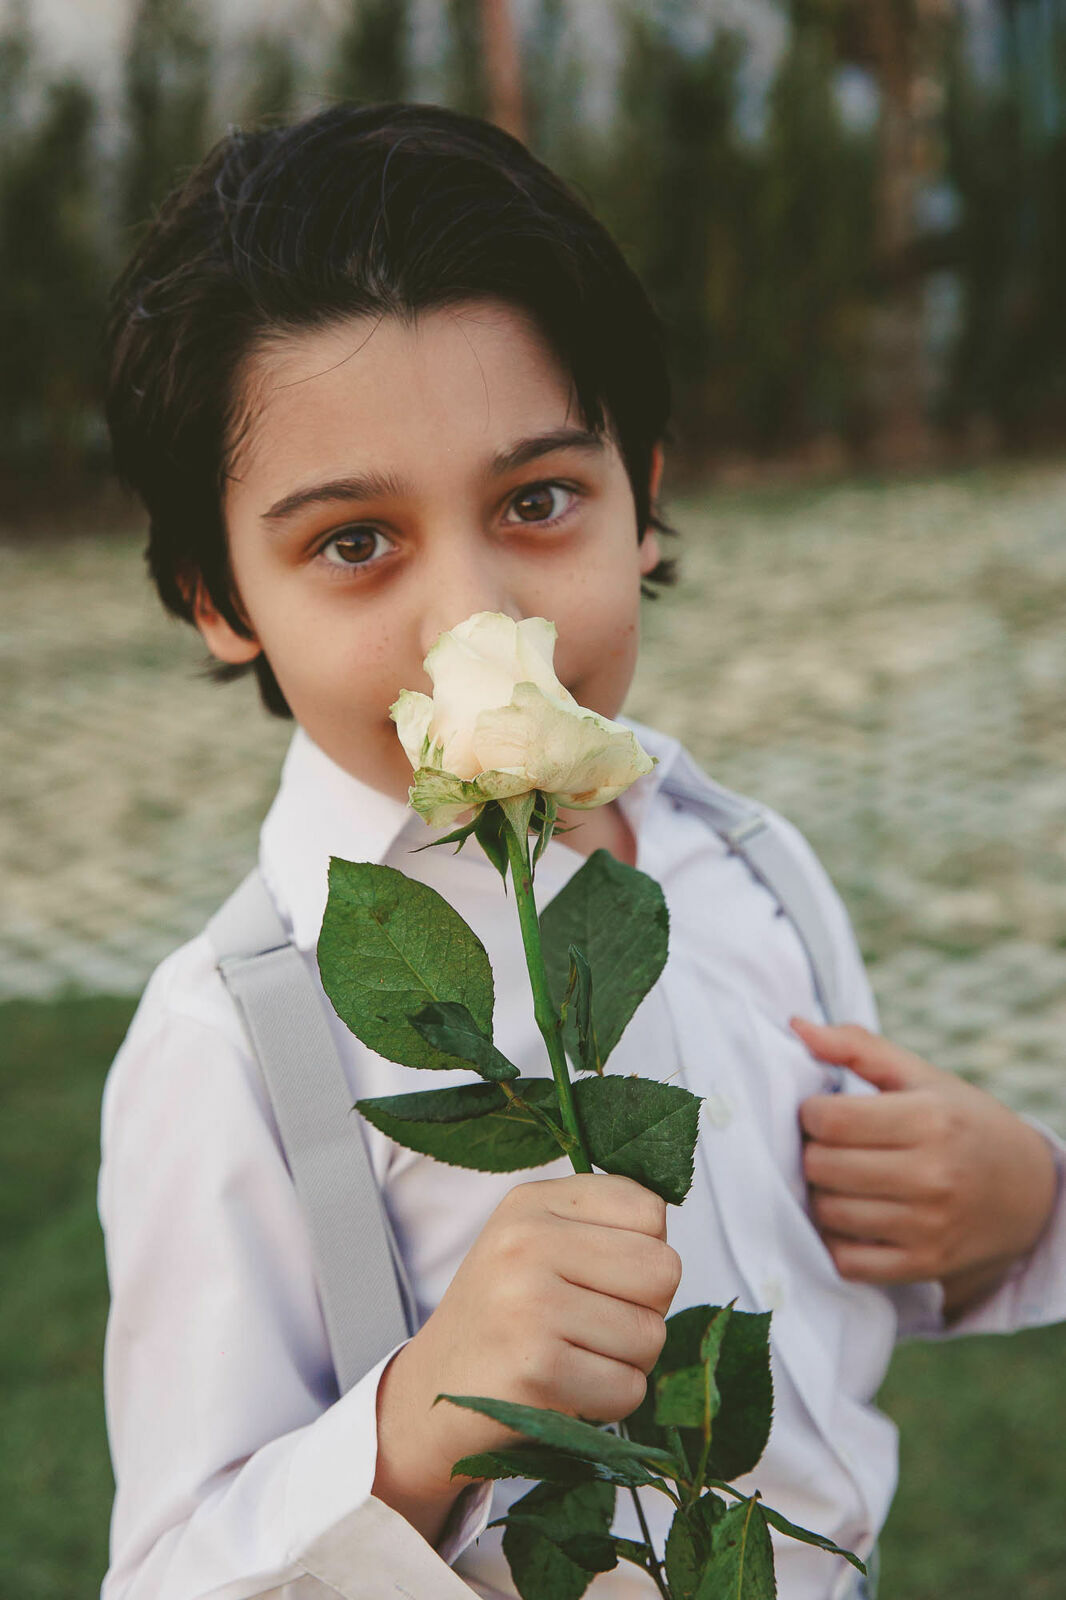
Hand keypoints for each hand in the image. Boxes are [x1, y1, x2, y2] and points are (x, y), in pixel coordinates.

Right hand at [373, 1173, 681, 1543]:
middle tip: (596, 1325)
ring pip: (651, 1335)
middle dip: (645, 1310)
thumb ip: (599, 1225)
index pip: (650, 1210)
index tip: (600, 1277)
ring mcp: (529, 1304)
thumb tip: (667, 1240)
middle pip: (662, 1270)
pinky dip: (610, 1402)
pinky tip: (566, 1391)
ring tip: (575, 1357)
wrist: (430, 1394)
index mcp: (531, 1202)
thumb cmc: (504, 1316)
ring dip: (627, 1361)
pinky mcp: (536, 1369)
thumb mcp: (534, 1242)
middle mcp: (526, 1241)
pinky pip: (628, 1389)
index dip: (643, 1253)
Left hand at [792, 1019, 1057, 1317]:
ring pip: (828, 1213)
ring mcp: (928, 1227)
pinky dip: (836, 1240)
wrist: (1028, 1191)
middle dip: (812, 1152)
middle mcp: (932, 1176)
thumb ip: (857, 1047)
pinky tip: (850, 1217)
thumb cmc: (962, 1123)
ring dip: (821, 1195)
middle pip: (822, 1167)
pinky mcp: (924, 1265)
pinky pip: (847, 1262)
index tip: (823, 1112)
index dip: (810, 1113)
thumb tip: (798, 1027)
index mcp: (929, 1120)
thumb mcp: (921, 1077)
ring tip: (839, 1179)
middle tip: (828, 1147)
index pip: (829, 1120)